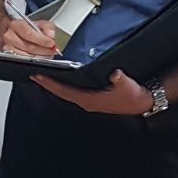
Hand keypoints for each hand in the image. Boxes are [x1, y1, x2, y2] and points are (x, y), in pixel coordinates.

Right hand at [0, 17, 58, 57]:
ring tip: (48, 55)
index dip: (42, 40)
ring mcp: (7, 48)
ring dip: (40, 57)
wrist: (8, 32)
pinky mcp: (8, 56)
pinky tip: (39, 58)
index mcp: (16, 25)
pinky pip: (23, 61)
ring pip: (26, 56)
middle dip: (44, 50)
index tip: (52, 44)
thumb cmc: (24, 28)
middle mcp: (9, 36)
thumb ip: (47, 27)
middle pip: (29, 47)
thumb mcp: (37, 23)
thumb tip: (51, 35)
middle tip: (53, 51)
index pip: (29, 34)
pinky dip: (34, 61)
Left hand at [30, 68, 154, 114]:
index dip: (50, 84)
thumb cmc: (133, 96)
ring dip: (55, 85)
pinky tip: (62, 81)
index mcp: (90, 100)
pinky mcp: (93, 99)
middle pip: (61, 93)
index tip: (38, 77)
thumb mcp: (128, 85)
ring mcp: (89, 102)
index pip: (64, 91)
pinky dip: (65, 86)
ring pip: (66, 93)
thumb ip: (120, 79)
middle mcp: (86, 102)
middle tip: (35, 75)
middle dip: (48, 84)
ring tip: (45, 77)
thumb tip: (115, 74)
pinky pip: (73, 92)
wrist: (142, 103)